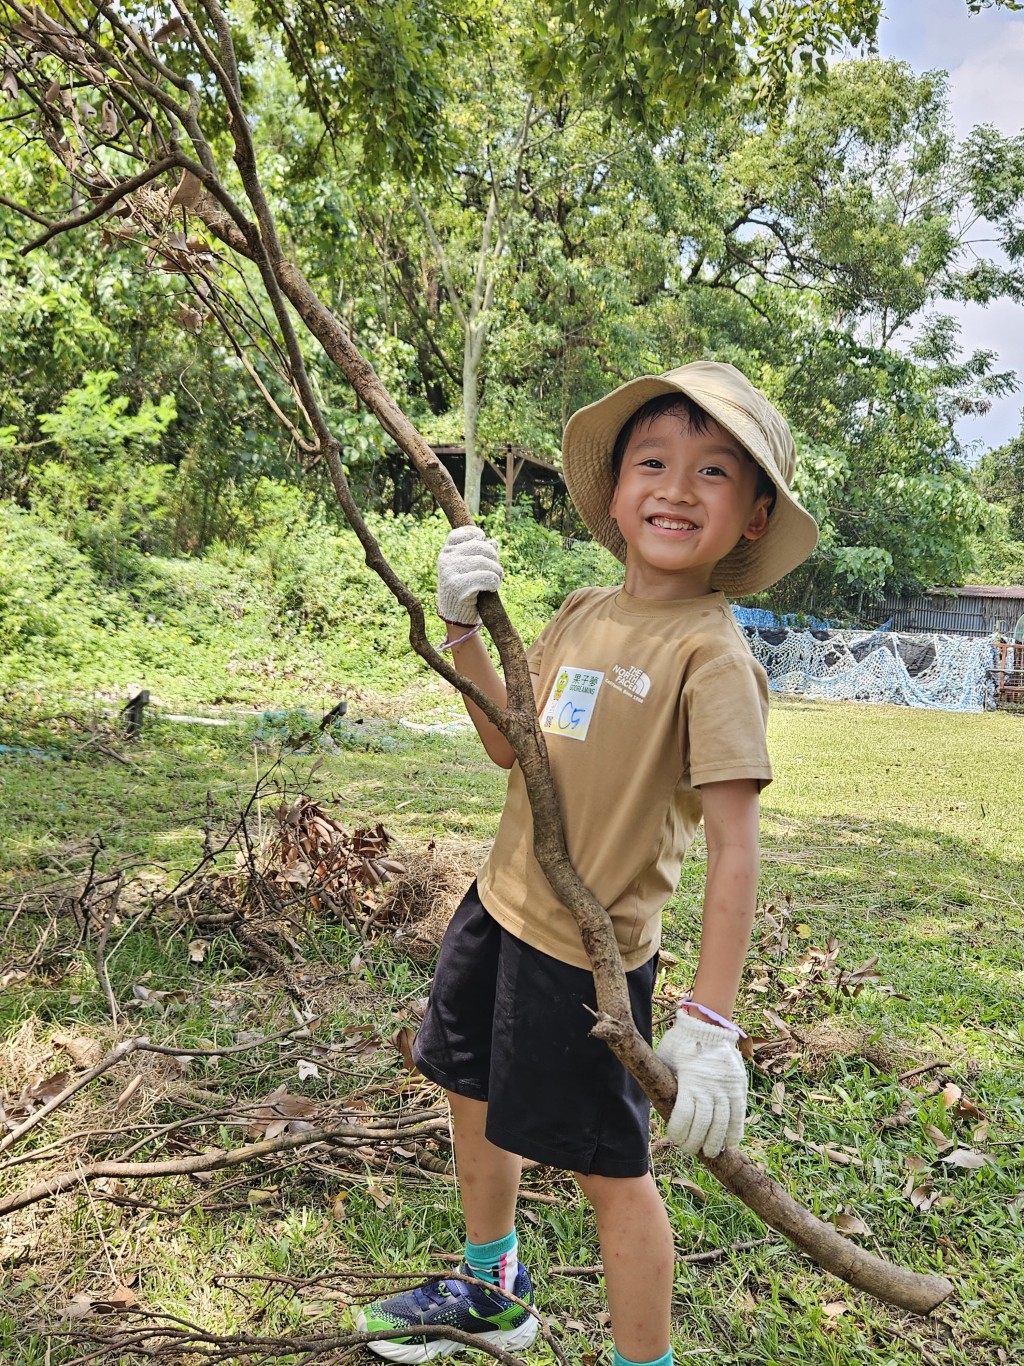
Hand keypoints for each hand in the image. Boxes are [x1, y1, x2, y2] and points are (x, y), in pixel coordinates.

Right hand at [437, 526, 503, 625]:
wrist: (456, 616)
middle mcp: (446, 559)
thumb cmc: (465, 589)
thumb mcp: (469, 569)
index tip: (486, 552)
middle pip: (480, 547)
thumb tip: (494, 542)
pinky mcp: (457, 586)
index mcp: (447, 551)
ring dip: (497, 572)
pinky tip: (492, 588)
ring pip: (485, 562)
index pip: (465, 533)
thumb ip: (479, 555)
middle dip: (494, 558)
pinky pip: (486, 577)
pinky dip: (494, 582)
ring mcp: (449, 572)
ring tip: (496, 580)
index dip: (480, 537)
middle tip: (497, 571)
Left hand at [655, 1011, 746, 1157]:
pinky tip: (729, 1142)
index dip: (678, 1133)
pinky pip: (739, 1114)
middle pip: (703, 1125)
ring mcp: (726, 1088)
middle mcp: (709, 1088)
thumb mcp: (665, 1058)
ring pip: (722, 1124)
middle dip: (695, 1142)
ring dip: (716, 1142)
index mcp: (688, 1082)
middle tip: (690, 1149)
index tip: (675, 1138)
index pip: (683, 1118)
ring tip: (710, 1152)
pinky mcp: (739, 1087)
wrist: (708, 1025)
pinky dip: (735, 1131)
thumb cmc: (680, 1043)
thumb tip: (655, 1101)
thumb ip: (664, 1080)